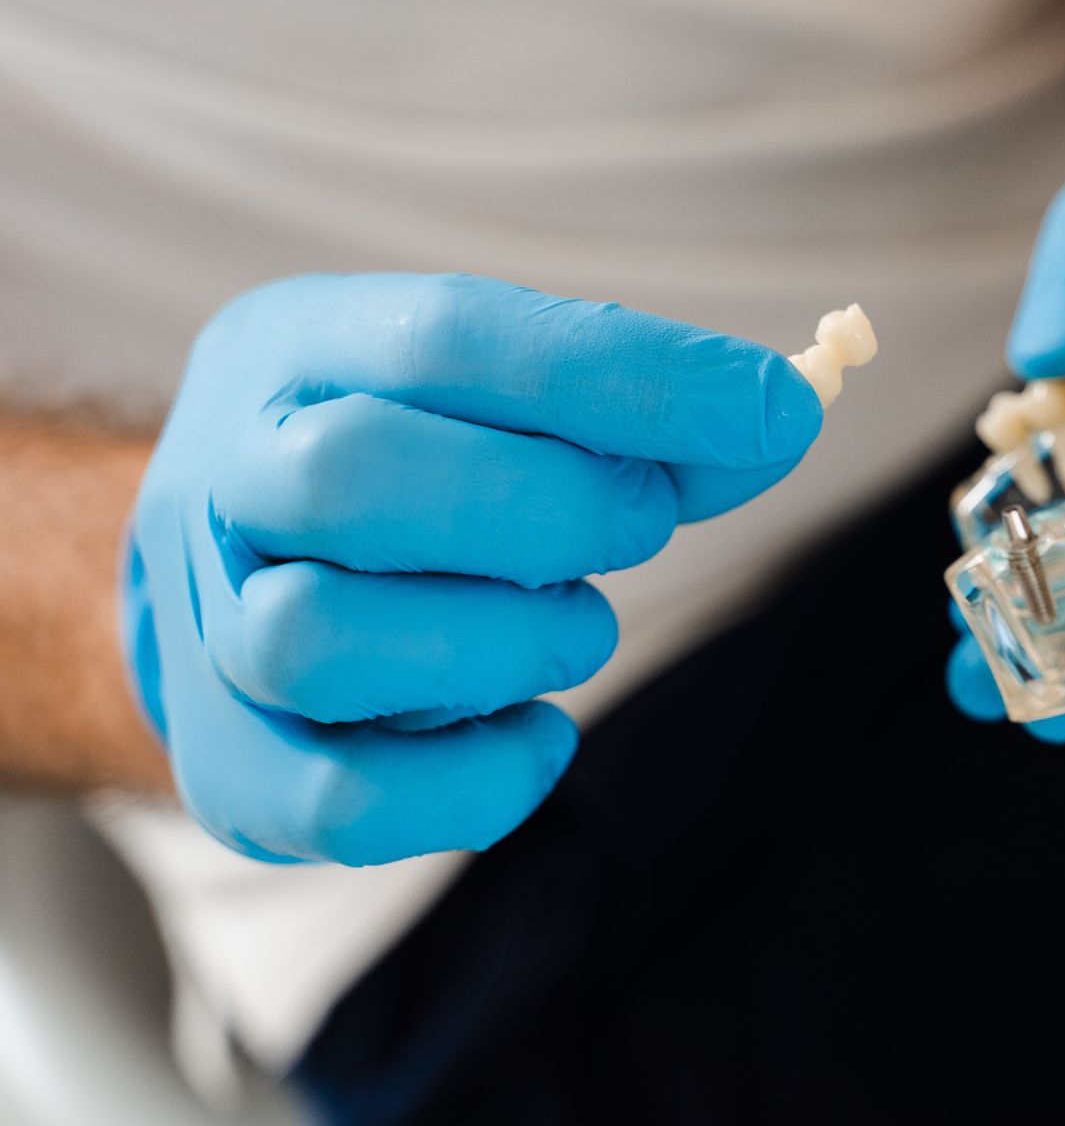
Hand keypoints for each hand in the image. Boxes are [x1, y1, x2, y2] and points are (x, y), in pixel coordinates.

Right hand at [122, 273, 820, 863]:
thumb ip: (641, 420)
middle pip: (352, 477)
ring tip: (577, 627)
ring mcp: (210, 630)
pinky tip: (542, 733)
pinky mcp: (232, 769)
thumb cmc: (413, 464)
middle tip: (642, 522)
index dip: (628, 377)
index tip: (774, 410)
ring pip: (319, 641)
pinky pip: (337, 802)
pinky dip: (475, 782)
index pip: (453, 336)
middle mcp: (224, 478)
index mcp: (301, 346)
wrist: (236, 569)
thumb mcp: (503, 401)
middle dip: (550, 510)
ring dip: (503, 643)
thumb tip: (781, 418)